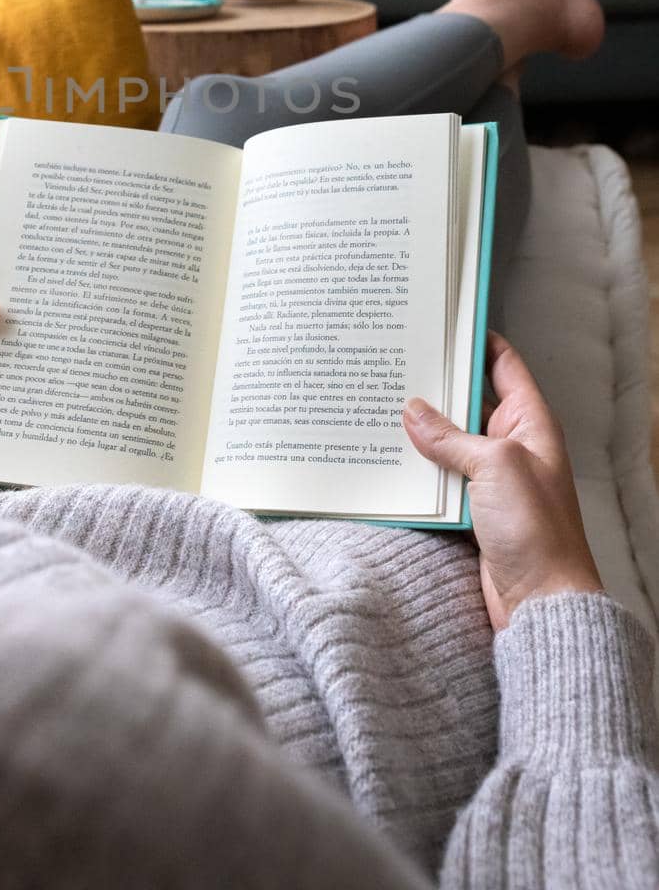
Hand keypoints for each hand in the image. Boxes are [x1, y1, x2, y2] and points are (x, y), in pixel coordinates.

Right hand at [403, 331, 603, 630]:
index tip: (442, 321)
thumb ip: (451, 437)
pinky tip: (389, 456)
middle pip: (469, 400)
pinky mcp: (473, 508)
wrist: (541, 600)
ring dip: (420, 428)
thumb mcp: (495, 466)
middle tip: (396, 362)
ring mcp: (492, 478)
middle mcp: (512, 445)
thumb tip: (414, 411)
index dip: (476, 340)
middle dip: (435, 384)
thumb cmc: (537, 529)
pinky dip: (418, 467)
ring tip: (381, 403)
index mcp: (530, 423)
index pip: (503, 365)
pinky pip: (440, 476)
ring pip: (449, 440)